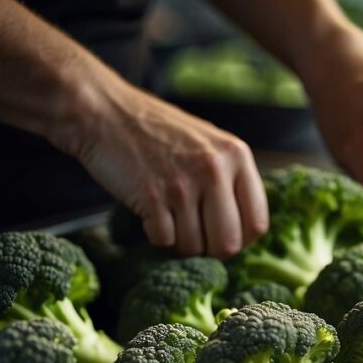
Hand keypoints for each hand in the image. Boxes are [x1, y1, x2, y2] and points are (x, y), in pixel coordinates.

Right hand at [53, 74, 268, 257]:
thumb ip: (231, 179)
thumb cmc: (157, 132)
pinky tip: (150, 214)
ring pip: (194, 247)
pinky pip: (165, 241)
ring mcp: (184, 184)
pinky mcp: (152, 197)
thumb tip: (244, 232)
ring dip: (180, 243)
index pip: (258, 223)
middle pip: (229, 245)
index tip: (224, 237)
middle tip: (195, 239)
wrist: (104, 111)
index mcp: (237, 155)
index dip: (242, 240)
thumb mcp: (209, 144)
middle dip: (210, 251)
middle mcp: (215, 170)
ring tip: (169, 219)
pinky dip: (156, 236)